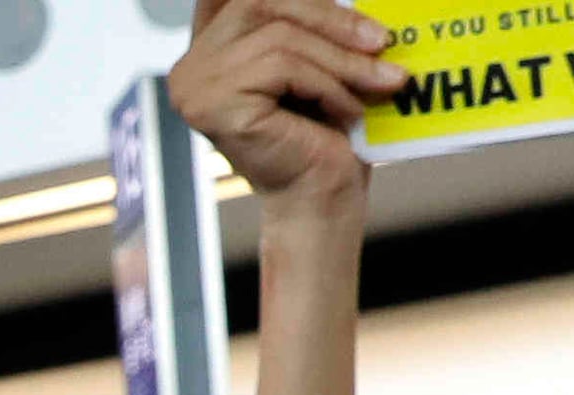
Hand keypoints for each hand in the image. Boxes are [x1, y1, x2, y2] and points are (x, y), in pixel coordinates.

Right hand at [171, 0, 397, 225]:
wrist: (318, 196)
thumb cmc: (322, 130)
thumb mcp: (316, 56)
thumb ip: (309, 16)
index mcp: (209, 46)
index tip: (341, 4)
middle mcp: (191, 64)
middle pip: (263, 2)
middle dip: (333, 19)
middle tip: (383, 41)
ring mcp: (195, 85)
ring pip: (281, 37)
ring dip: (341, 59)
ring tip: (381, 82)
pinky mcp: (213, 105)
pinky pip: (282, 68)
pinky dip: (326, 85)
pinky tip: (348, 109)